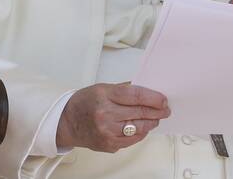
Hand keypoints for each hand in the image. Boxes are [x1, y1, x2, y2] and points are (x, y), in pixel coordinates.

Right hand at [56, 83, 170, 152]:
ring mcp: (107, 132)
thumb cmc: (84, 103)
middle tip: (165, 109)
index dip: (153, 98)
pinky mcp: (109, 144)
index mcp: (104, 96)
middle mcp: (105, 114)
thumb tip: (147, 90)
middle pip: (139, 112)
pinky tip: (143, 128)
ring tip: (156, 118)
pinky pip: (132, 139)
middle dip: (157, 111)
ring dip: (151, 123)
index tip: (163, 99)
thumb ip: (125, 89)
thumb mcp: (102, 88)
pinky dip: (141, 133)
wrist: (67, 122)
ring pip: (139, 128)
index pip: (136, 96)